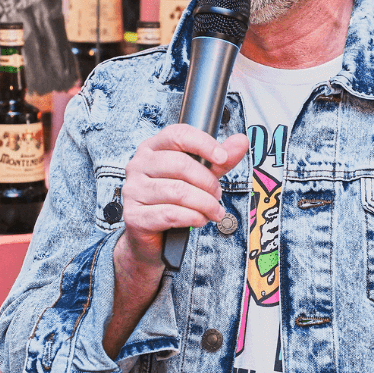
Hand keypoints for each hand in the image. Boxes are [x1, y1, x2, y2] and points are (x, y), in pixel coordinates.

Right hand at [120, 124, 248, 267]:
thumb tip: (240, 141)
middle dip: (208, 182)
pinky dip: (193, 217)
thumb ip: (219, 160)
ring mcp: (133, 190)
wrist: (152, 238)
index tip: (223, 157)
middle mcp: (138, 165)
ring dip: (204, 203)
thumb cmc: (174, 201)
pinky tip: (200, 220)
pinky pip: (171, 213)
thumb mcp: (200, 176)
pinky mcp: (134, 215)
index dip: (204, 144)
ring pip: (178, 191)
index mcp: (152, 148)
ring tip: (213, 211)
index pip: (178, 134)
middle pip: (180, 164)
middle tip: (218, 194)